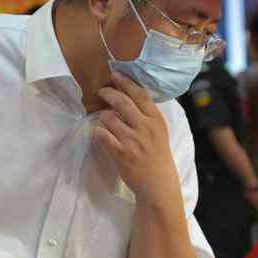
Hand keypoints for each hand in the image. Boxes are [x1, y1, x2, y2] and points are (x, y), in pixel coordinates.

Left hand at [94, 72, 179, 202]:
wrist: (158, 183)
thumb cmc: (157, 155)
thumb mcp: (159, 131)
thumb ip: (147, 114)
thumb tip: (129, 93)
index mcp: (156, 120)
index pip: (140, 94)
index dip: (126, 82)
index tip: (115, 74)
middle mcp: (145, 128)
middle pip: (122, 102)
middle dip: (108, 93)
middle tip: (102, 90)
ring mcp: (132, 141)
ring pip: (108, 117)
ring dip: (102, 115)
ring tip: (103, 118)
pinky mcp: (120, 154)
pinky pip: (102, 135)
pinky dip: (97, 131)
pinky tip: (99, 132)